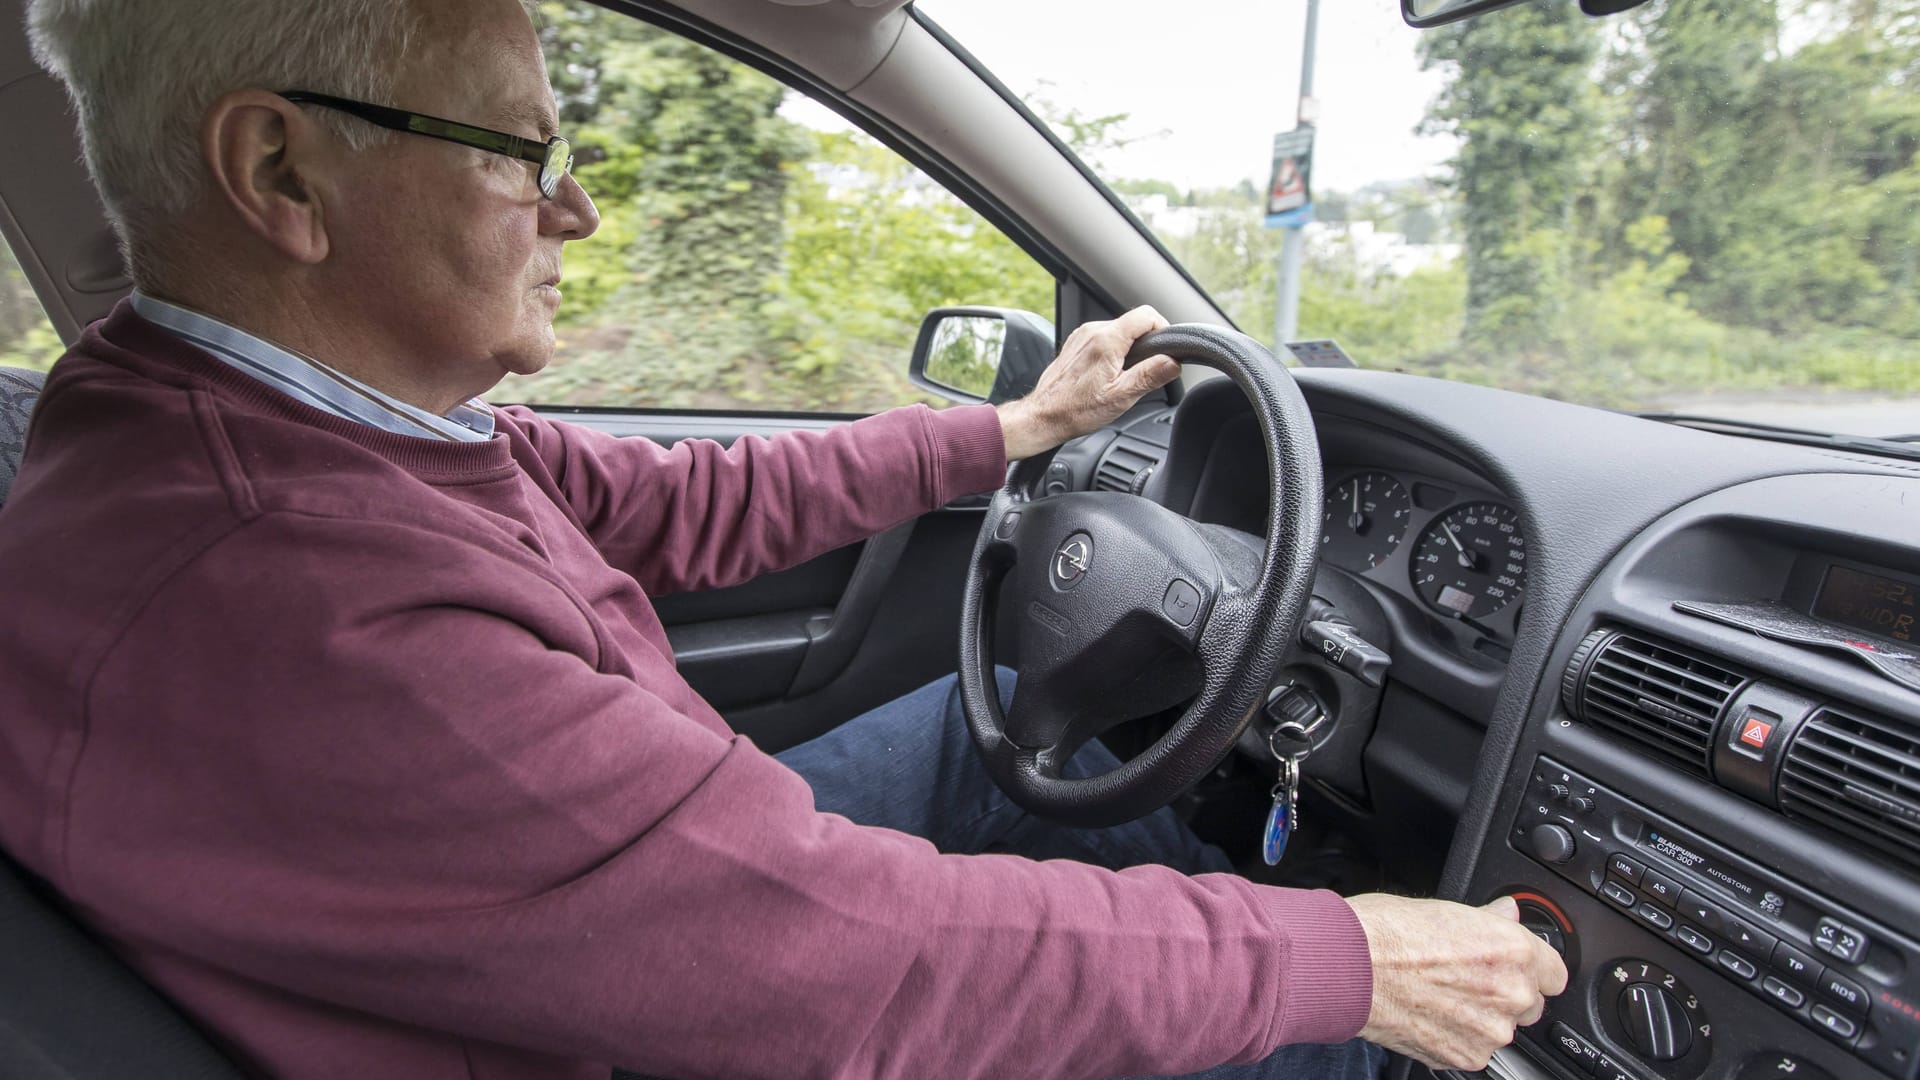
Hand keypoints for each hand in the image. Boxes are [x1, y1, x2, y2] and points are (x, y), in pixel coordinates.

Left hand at [994, 306, 1180, 461]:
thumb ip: (1150, 375)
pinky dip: (1113, 352)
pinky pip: (1104, 338)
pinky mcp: (1076, 344)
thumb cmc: (1076, 410)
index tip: (1166, 348)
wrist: (1044, 416)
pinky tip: (1107, 375)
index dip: (1163, 328)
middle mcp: (1092, 332)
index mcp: (1106, 340)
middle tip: (1146, 371)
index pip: (1146, 315)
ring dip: (1129, 349)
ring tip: (1123, 377)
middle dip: (1147, 344)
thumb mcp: (1121, 396)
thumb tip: (1173, 362)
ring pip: (1119, 331)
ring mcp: (1082, 336)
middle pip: (1133, 323)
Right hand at [1347, 893, 1567, 1071]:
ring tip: (1440, 996)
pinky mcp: (1466, 1056)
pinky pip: (1476, 1049)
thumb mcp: (1445, 908)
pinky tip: (1430, 1014)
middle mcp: (1510, 993)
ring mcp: (1489, 1030)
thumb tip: (1506, 913)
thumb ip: (1489, 921)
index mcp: (1513, 951)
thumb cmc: (1385, 933)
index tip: (1515, 967)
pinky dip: (1458, 1037)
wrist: (1348, 969)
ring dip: (1481, 1018)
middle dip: (1505, 994)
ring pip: (1501, 1028)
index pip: (1554, 972)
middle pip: (1530, 1003)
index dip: (1531, 967)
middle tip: (1466, 979)